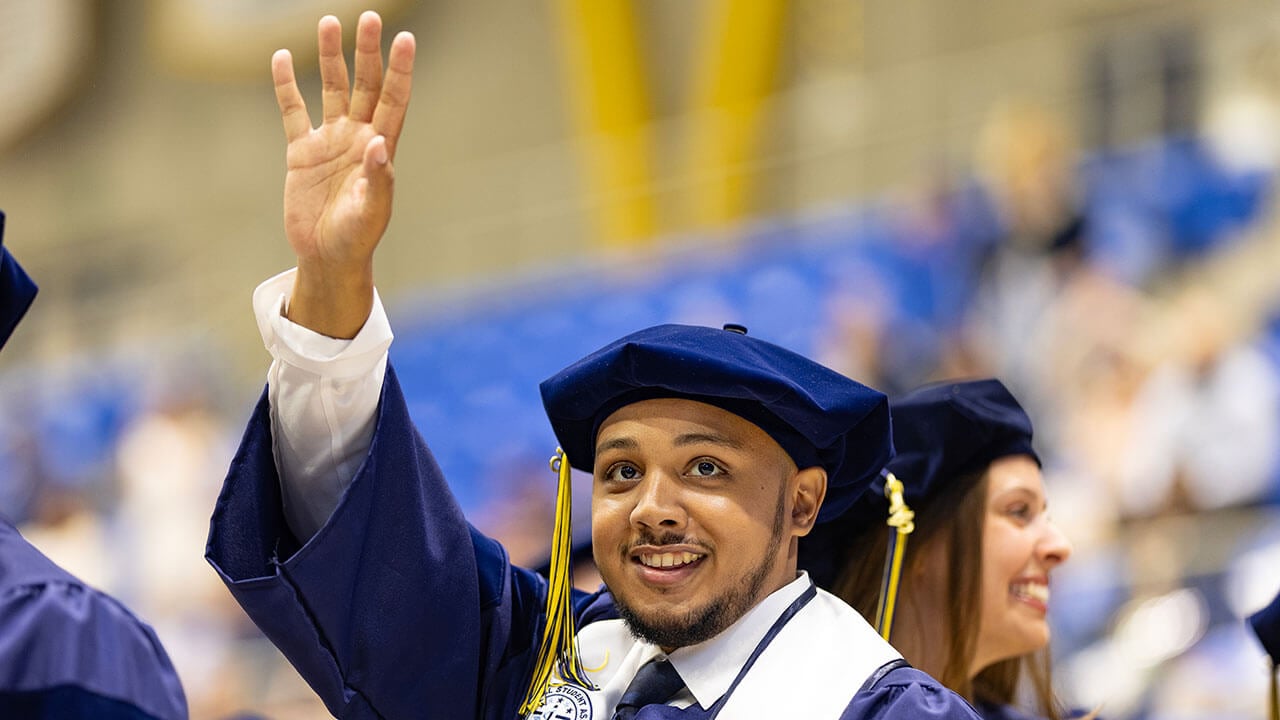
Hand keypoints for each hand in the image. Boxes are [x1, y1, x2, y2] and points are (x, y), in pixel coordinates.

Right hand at [273, 11, 414, 337]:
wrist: (326, 257)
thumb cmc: (357, 238)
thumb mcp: (371, 212)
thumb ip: (377, 178)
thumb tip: (380, 143)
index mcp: (381, 149)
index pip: (394, 100)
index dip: (400, 70)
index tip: (404, 39)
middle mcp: (358, 137)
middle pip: (365, 85)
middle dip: (367, 52)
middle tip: (370, 17)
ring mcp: (330, 141)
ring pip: (331, 89)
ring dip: (331, 57)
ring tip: (327, 22)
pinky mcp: (301, 152)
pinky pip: (293, 111)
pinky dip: (287, 85)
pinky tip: (282, 57)